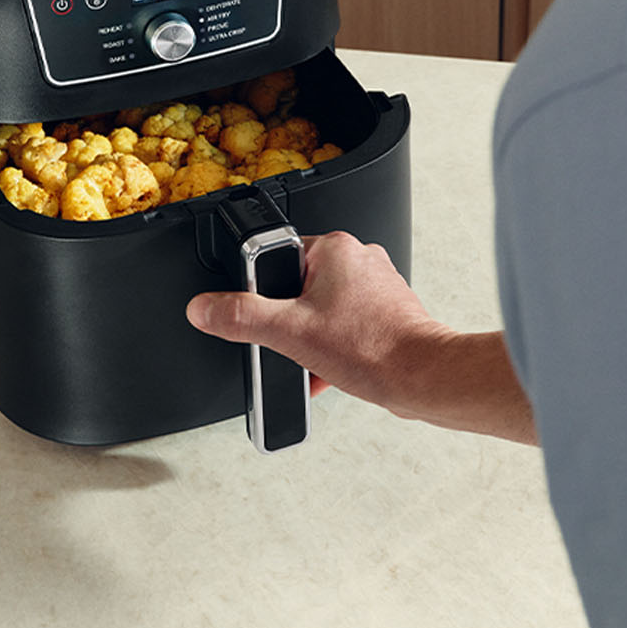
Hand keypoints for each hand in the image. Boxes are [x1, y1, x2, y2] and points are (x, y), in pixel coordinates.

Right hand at [185, 231, 536, 443]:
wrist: (422, 379)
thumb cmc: (373, 350)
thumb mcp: (289, 333)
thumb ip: (240, 318)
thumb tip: (204, 308)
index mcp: (335, 248)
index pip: (278, 255)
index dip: (265, 289)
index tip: (268, 313)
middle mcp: (360, 259)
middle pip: (299, 285)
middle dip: (291, 319)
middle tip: (295, 339)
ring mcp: (378, 286)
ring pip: (324, 308)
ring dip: (313, 335)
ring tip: (318, 356)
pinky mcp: (389, 312)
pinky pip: (347, 325)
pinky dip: (335, 347)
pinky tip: (332, 369)